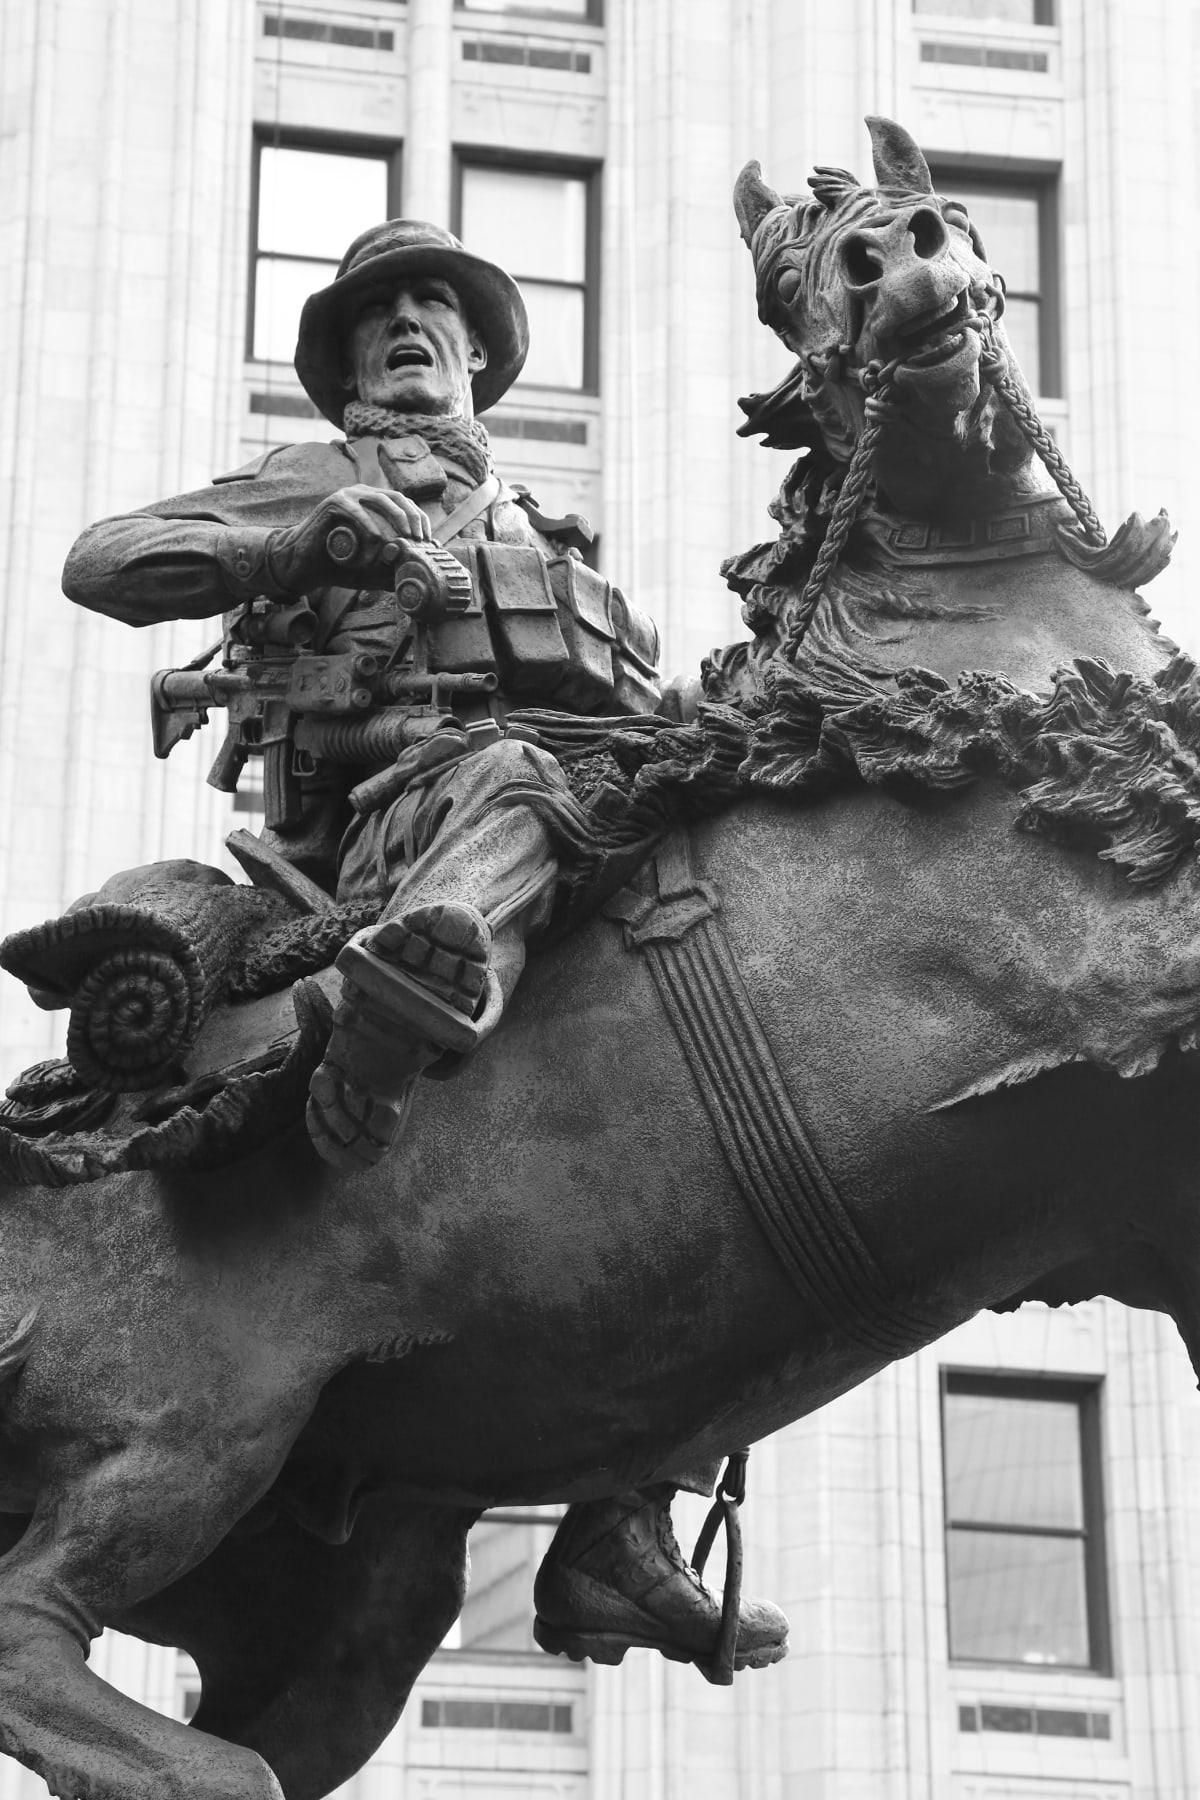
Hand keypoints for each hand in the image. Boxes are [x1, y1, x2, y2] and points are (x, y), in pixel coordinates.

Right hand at [266, 486, 432, 592]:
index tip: (429, 542)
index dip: (421, 520)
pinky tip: (377, 540)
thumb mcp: (373, 567)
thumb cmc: (339, 565)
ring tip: (403, 541)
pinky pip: (356, 510)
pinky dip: (368, 525)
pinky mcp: (332, 503)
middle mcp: (363, 495)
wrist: (304, 566)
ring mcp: (347, 496)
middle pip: (397, 498)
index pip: (406, 504)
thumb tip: (418, 567)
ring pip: (379, 500)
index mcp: (374, 504)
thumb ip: (393, 564)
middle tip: (419, 541)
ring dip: (395, 520)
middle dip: (412, 519)